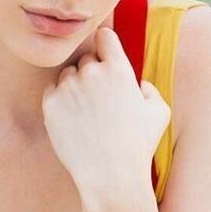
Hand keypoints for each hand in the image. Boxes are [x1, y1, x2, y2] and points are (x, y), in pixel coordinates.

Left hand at [41, 26, 170, 202]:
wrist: (109, 175)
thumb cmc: (137, 147)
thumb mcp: (160, 114)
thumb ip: (150, 91)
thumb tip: (139, 85)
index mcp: (119, 69)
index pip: (104, 36)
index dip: (104, 45)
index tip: (104, 56)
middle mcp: (91, 73)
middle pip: (85, 59)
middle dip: (91, 74)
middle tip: (98, 102)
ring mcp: (68, 87)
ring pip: (67, 75)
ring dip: (73, 87)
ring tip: (85, 115)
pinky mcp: (50, 104)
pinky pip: (51, 91)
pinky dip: (59, 101)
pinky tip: (72, 120)